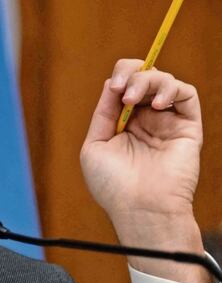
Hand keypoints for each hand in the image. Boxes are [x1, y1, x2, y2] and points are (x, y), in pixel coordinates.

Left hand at [80, 59, 207, 282]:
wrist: (139, 209)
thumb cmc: (113, 185)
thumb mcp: (95, 144)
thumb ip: (103, 113)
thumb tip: (112, 84)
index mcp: (122, 122)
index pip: (125, 85)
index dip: (120, 77)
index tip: (114, 87)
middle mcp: (146, 119)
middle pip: (144, 77)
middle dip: (133, 73)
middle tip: (124, 90)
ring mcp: (167, 122)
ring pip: (165, 81)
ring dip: (149, 80)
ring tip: (135, 99)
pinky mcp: (188, 128)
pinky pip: (187, 95)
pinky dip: (173, 89)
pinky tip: (157, 104)